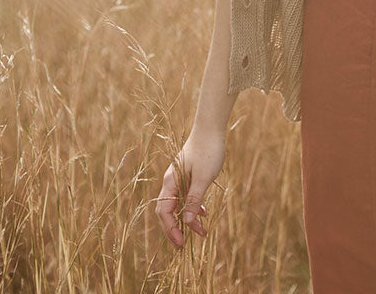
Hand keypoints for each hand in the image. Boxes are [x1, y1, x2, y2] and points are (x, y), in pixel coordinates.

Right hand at [155, 127, 226, 248]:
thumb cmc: (208, 150)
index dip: (171, 229)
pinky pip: (187, 196)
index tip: (180, 243)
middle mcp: (172, 181)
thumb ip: (194, 199)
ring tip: (200, 233)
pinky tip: (203, 214)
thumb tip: (188, 222)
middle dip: (174, 229)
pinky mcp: (188, 174)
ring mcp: (180, 178)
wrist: (211, 128)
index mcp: (171, 182)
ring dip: (187, 219)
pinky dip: (193, 206)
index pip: (165, 212)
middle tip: (182, 246)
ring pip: (178, 204)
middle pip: (168, 211)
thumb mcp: (203, 178)